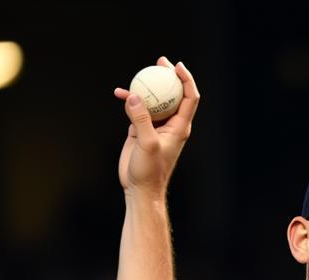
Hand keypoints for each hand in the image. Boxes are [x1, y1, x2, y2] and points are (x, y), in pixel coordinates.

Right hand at [113, 57, 200, 197]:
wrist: (140, 188)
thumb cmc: (150, 171)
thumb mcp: (147, 144)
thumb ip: (141, 119)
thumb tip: (133, 96)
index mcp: (179, 127)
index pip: (189, 98)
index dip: (186, 80)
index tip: (176, 66)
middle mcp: (170, 125)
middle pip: (173, 94)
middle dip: (168, 77)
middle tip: (159, 62)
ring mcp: (155, 126)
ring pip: (153, 100)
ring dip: (146, 87)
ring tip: (137, 75)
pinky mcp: (141, 130)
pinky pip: (137, 110)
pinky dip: (130, 101)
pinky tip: (119, 93)